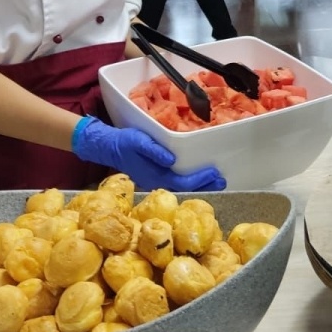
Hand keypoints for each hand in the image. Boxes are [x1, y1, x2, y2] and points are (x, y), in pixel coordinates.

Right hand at [71, 117, 225, 191]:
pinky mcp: (156, 177)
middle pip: (186, 189)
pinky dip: (191, 182)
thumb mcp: (139, 141)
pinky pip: (178, 183)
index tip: (214, 173)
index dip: (199, 180)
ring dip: (200, 185)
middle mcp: (157, 183)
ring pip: (183, 188)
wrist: (109, 147)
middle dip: (205, 185)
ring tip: (217, 180)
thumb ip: (154, 151)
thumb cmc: (125, 142)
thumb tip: (172, 159)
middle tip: (223, 179)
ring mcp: (157, 182)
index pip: (182, 183)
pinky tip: (199, 178)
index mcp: (155, 176)